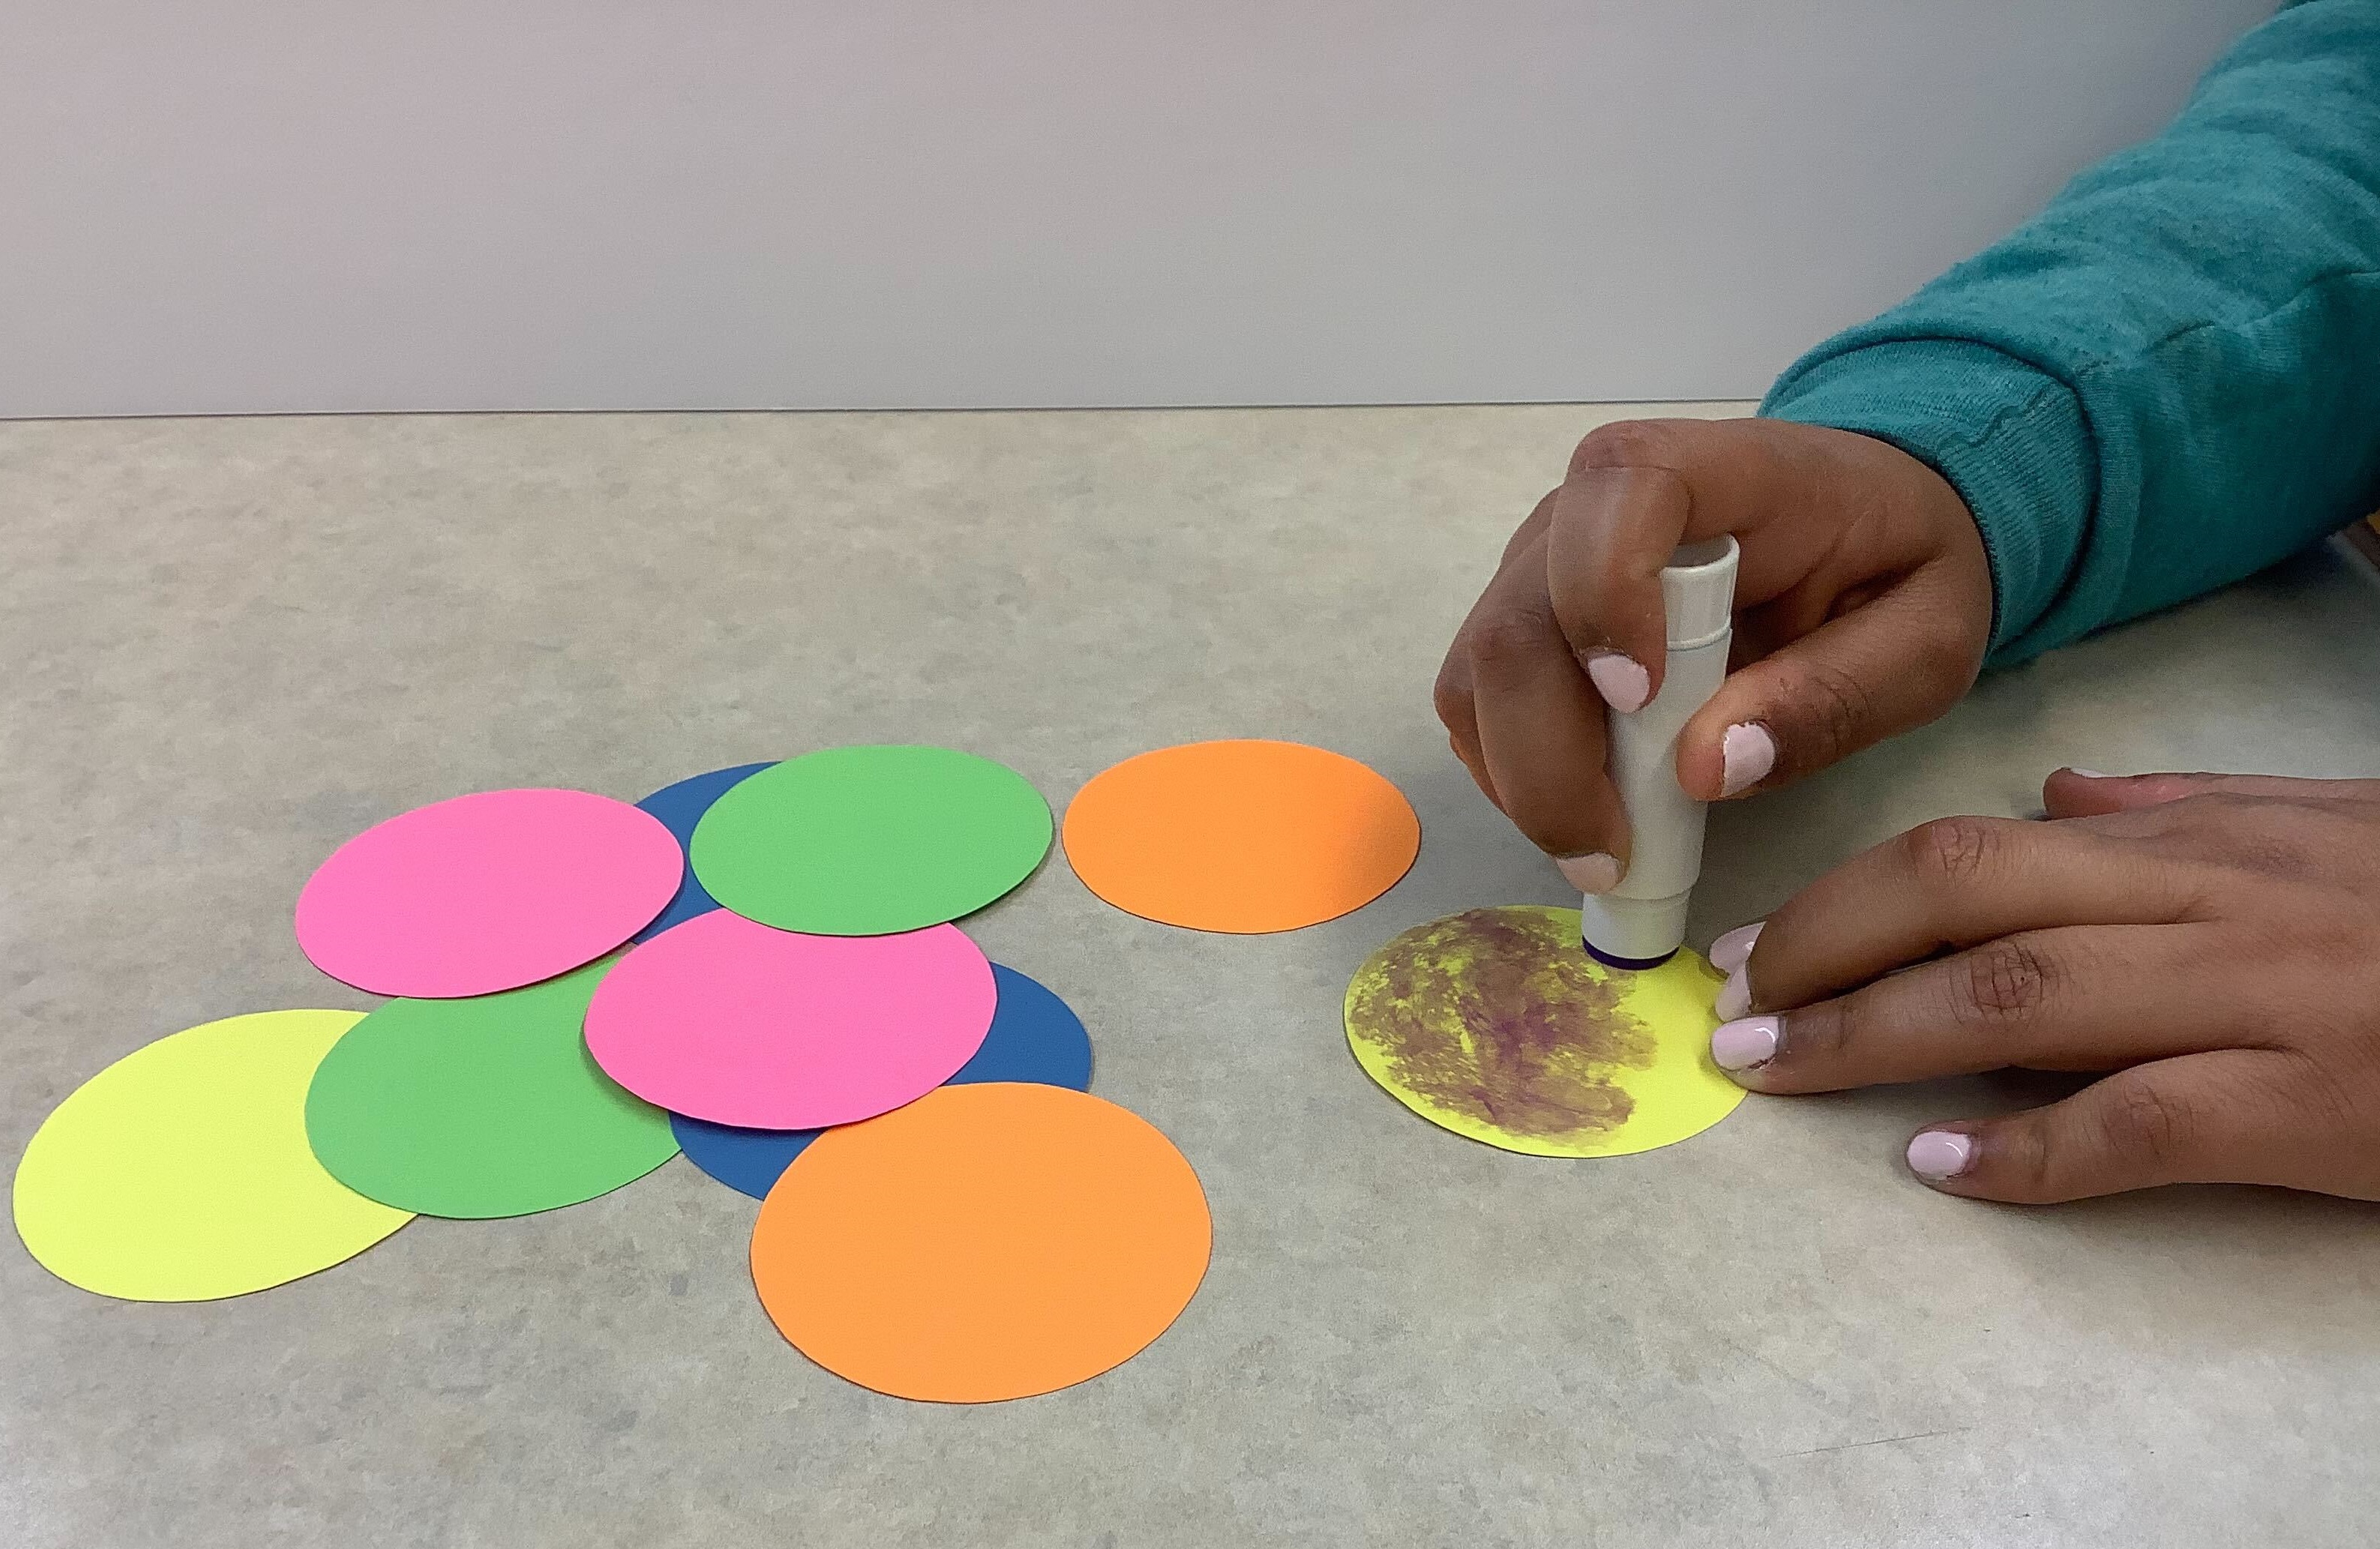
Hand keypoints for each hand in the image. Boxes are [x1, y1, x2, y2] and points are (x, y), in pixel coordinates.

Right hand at [1434, 418, 1991, 889]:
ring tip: (1608, 845)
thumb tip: (1707, 768)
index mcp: (1717, 471)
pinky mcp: (1521, 617)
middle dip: (1548, 759)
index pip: (1618, 492)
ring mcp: (1542, 561)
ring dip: (1524, 779)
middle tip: (1616, 856)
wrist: (1863, 527)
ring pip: (1479, 673)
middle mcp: (1593, 505)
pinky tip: (1585, 807)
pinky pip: (1477, 703)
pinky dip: (1513, 771)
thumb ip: (1835, 696)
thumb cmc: (1893, 569)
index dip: (1604, 596)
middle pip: (1518, 621)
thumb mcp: (1925, 641)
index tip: (1641, 704)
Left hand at [1705, 770, 2379, 1201]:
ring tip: (1782, 1072)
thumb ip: (2189, 810)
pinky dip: (2030, 1150)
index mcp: (2202, 840)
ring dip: (1877, 1038)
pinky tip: (1943, 1166)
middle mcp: (2211, 902)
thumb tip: (2059, 796)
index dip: (1847, 895)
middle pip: (1970, 902)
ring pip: (2024, 999)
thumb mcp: (2327, 825)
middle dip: (1827, 952)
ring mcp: (2260, 998)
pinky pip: (2141, 1124)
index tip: (1760, 946)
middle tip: (1733, 1012)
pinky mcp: (2311, 1105)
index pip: (1977, 846)